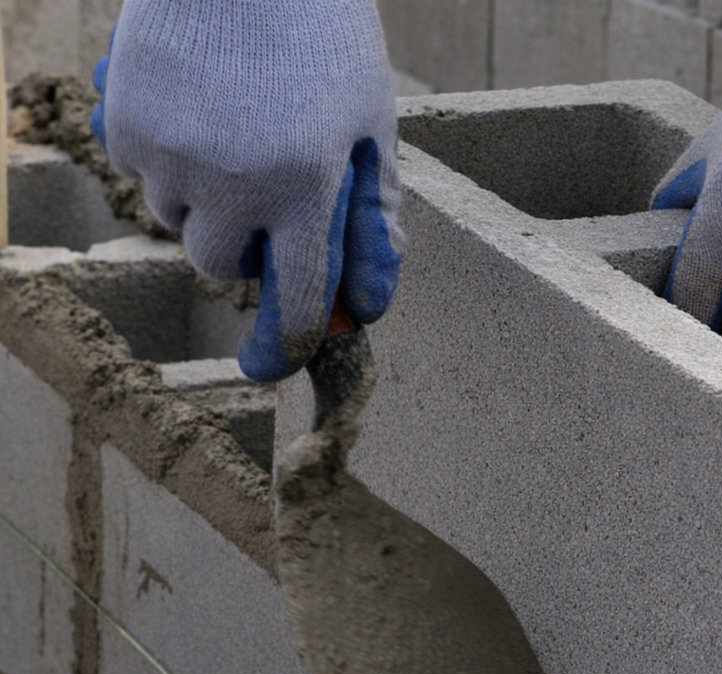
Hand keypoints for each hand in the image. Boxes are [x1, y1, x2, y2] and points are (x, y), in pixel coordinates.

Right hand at [91, 0, 403, 381]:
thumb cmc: (324, 38)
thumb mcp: (371, 126)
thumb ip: (372, 219)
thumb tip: (368, 306)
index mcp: (307, 189)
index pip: (297, 303)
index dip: (288, 345)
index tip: (275, 364)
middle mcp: (233, 183)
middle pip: (220, 267)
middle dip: (245, 246)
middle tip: (268, 194)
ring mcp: (169, 152)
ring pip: (178, 217)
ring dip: (206, 194)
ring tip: (236, 122)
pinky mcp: (125, 120)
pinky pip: (141, 168)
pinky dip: (168, 150)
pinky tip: (198, 99)